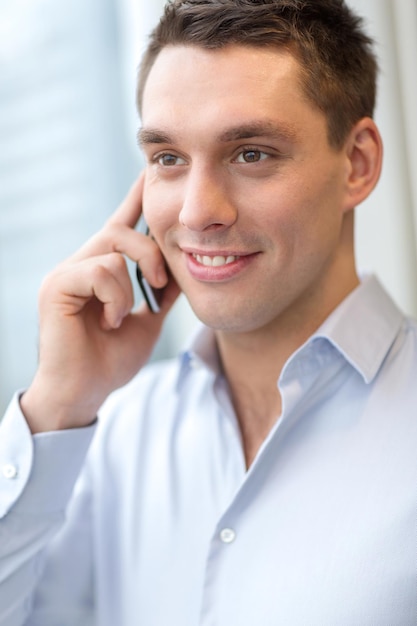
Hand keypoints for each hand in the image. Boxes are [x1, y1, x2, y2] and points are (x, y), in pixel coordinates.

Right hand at [21, 175, 179, 432]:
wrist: (85, 393)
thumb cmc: (110, 360)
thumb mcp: (146, 320)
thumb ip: (160, 293)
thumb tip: (181, 268)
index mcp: (101, 270)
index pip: (120, 225)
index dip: (135, 199)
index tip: (150, 174)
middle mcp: (80, 264)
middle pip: (120, 229)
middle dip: (150, 251)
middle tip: (160, 283)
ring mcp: (66, 273)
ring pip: (112, 249)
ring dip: (131, 285)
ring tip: (122, 316)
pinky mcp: (57, 286)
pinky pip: (100, 271)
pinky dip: (115, 298)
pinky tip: (109, 321)